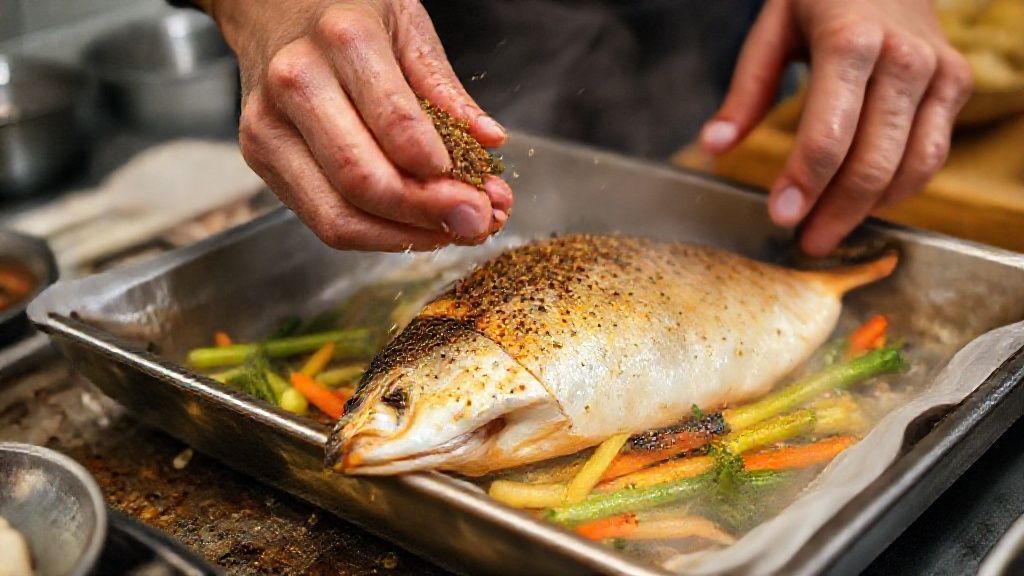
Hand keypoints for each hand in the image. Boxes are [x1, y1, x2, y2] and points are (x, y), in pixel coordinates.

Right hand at [199, 0, 511, 250]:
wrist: (273, 7)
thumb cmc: (347, 13)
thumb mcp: (408, 27)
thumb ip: (445, 89)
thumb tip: (489, 140)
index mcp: (344, 40)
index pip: (396, 124)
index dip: (440, 172)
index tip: (479, 192)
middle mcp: (296, 84)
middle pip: (363, 180)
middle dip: (427, 213)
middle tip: (475, 222)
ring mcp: (269, 126)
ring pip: (338, 216)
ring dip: (404, 236)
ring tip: (451, 232)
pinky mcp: (260, 158)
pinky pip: (322, 220)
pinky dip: (376, 235)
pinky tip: (413, 226)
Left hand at [701, 0, 971, 255]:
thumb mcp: (773, 29)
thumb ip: (745, 92)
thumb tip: (713, 146)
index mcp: (851, 41)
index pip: (828, 135)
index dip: (804, 184)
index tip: (781, 217)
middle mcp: (902, 59)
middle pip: (871, 162)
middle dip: (835, 212)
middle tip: (805, 241)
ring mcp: (937, 72)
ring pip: (909, 167)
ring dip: (867, 210)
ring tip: (829, 230)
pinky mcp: (957, 84)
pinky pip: (932, 155)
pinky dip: (900, 189)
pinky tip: (865, 203)